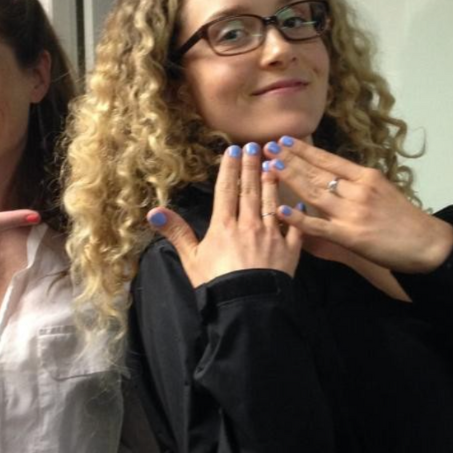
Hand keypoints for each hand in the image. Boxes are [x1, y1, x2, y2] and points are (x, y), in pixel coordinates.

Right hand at [146, 144, 301, 288]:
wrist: (247, 306)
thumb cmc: (216, 284)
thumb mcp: (190, 259)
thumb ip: (176, 232)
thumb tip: (154, 212)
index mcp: (224, 226)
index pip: (226, 191)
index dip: (229, 169)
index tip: (232, 150)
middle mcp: (249, 225)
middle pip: (249, 190)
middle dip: (251, 166)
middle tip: (254, 146)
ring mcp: (271, 236)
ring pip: (272, 202)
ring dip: (272, 182)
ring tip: (273, 165)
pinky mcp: (289, 250)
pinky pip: (294, 227)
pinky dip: (296, 214)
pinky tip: (298, 202)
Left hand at [263, 136, 452, 273]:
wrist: (427, 243)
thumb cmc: (405, 220)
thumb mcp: (383, 192)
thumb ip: (358, 185)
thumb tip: (334, 177)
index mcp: (366, 177)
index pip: (329, 159)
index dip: (304, 150)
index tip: (285, 140)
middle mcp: (358, 190)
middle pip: (317, 172)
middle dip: (290, 159)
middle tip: (267, 148)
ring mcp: (353, 212)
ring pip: (315, 192)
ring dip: (290, 179)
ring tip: (269, 168)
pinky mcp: (350, 236)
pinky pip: (319, 225)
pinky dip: (298, 218)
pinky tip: (281, 210)